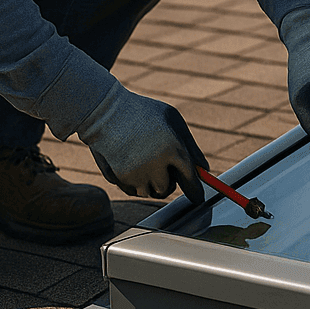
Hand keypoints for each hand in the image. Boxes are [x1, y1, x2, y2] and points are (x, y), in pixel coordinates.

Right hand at [76, 86, 206, 201]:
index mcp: (173, 148)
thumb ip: (191, 146)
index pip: (190, 181)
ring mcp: (136, 173)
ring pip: (149, 192)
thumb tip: (204, 170)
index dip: (195, 191)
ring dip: (150, 182)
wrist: (104, 111)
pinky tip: (129, 162)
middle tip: (163, 169)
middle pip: (167, 189)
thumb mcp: (173, 119)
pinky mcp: (120, 178)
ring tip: (143, 160)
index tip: (197, 197)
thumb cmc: (143, 112)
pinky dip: (134, 182)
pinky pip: (133, 190)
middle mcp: (156, 165)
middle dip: (168, 182)